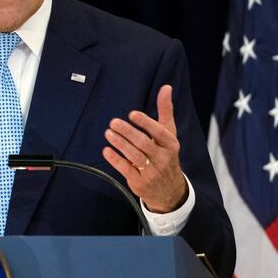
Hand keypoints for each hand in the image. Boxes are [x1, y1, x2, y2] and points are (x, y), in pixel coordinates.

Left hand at [101, 85, 187, 212]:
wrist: (169, 190)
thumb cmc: (166, 155)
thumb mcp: (169, 134)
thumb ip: (165, 111)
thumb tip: (166, 87)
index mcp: (171, 144)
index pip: (159, 132)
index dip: (146, 123)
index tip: (132, 114)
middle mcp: (163, 158)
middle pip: (144, 143)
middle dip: (128, 132)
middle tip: (113, 122)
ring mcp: (152, 172)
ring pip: (134, 156)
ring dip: (120, 144)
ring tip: (109, 133)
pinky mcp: (140, 182)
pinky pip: (126, 169)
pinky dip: (115, 159)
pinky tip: (107, 150)